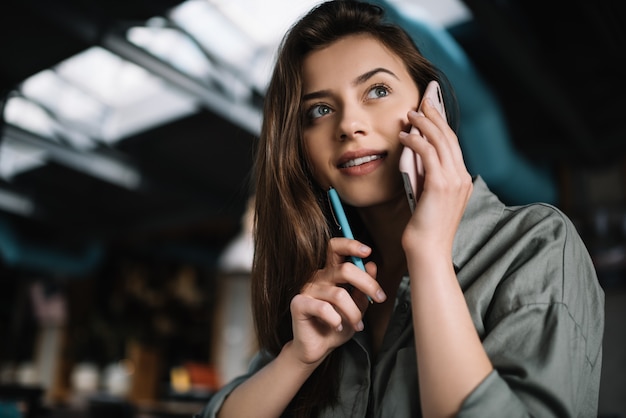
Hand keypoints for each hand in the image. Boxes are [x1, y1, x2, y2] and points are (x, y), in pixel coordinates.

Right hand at [289, 237, 382, 364]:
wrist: (319, 348)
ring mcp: (307, 290)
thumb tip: (371, 265)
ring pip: (339, 295)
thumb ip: (363, 289)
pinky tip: (338, 326)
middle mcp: (318, 277)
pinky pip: (324, 308)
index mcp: (330, 273)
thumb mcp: (357, 307)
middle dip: (367, 284)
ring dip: (354, 313)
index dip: (350, 245)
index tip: (367, 251)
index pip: (335, 248)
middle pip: (344, 269)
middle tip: (380, 297)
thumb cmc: (337, 326)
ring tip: (358, 325)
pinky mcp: (299, 304)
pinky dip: (337, 320)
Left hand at [399, 98, 471, 255]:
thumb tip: (416, 156)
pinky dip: (416, 140)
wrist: (428, 250)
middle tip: (424, 100)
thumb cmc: (425, 228)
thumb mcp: (429, 198)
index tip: (432, 108)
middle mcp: (462, 177)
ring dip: (424, 123)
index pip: (453, 144)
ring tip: (410, 114)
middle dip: (436, 115)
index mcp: (463, 180)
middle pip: (449, 137)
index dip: (442, 124)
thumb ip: (428, 177)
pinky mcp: (440, 184)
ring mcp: (454, 180)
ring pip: (440, 140)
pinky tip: (405, 135)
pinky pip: (428, 153)